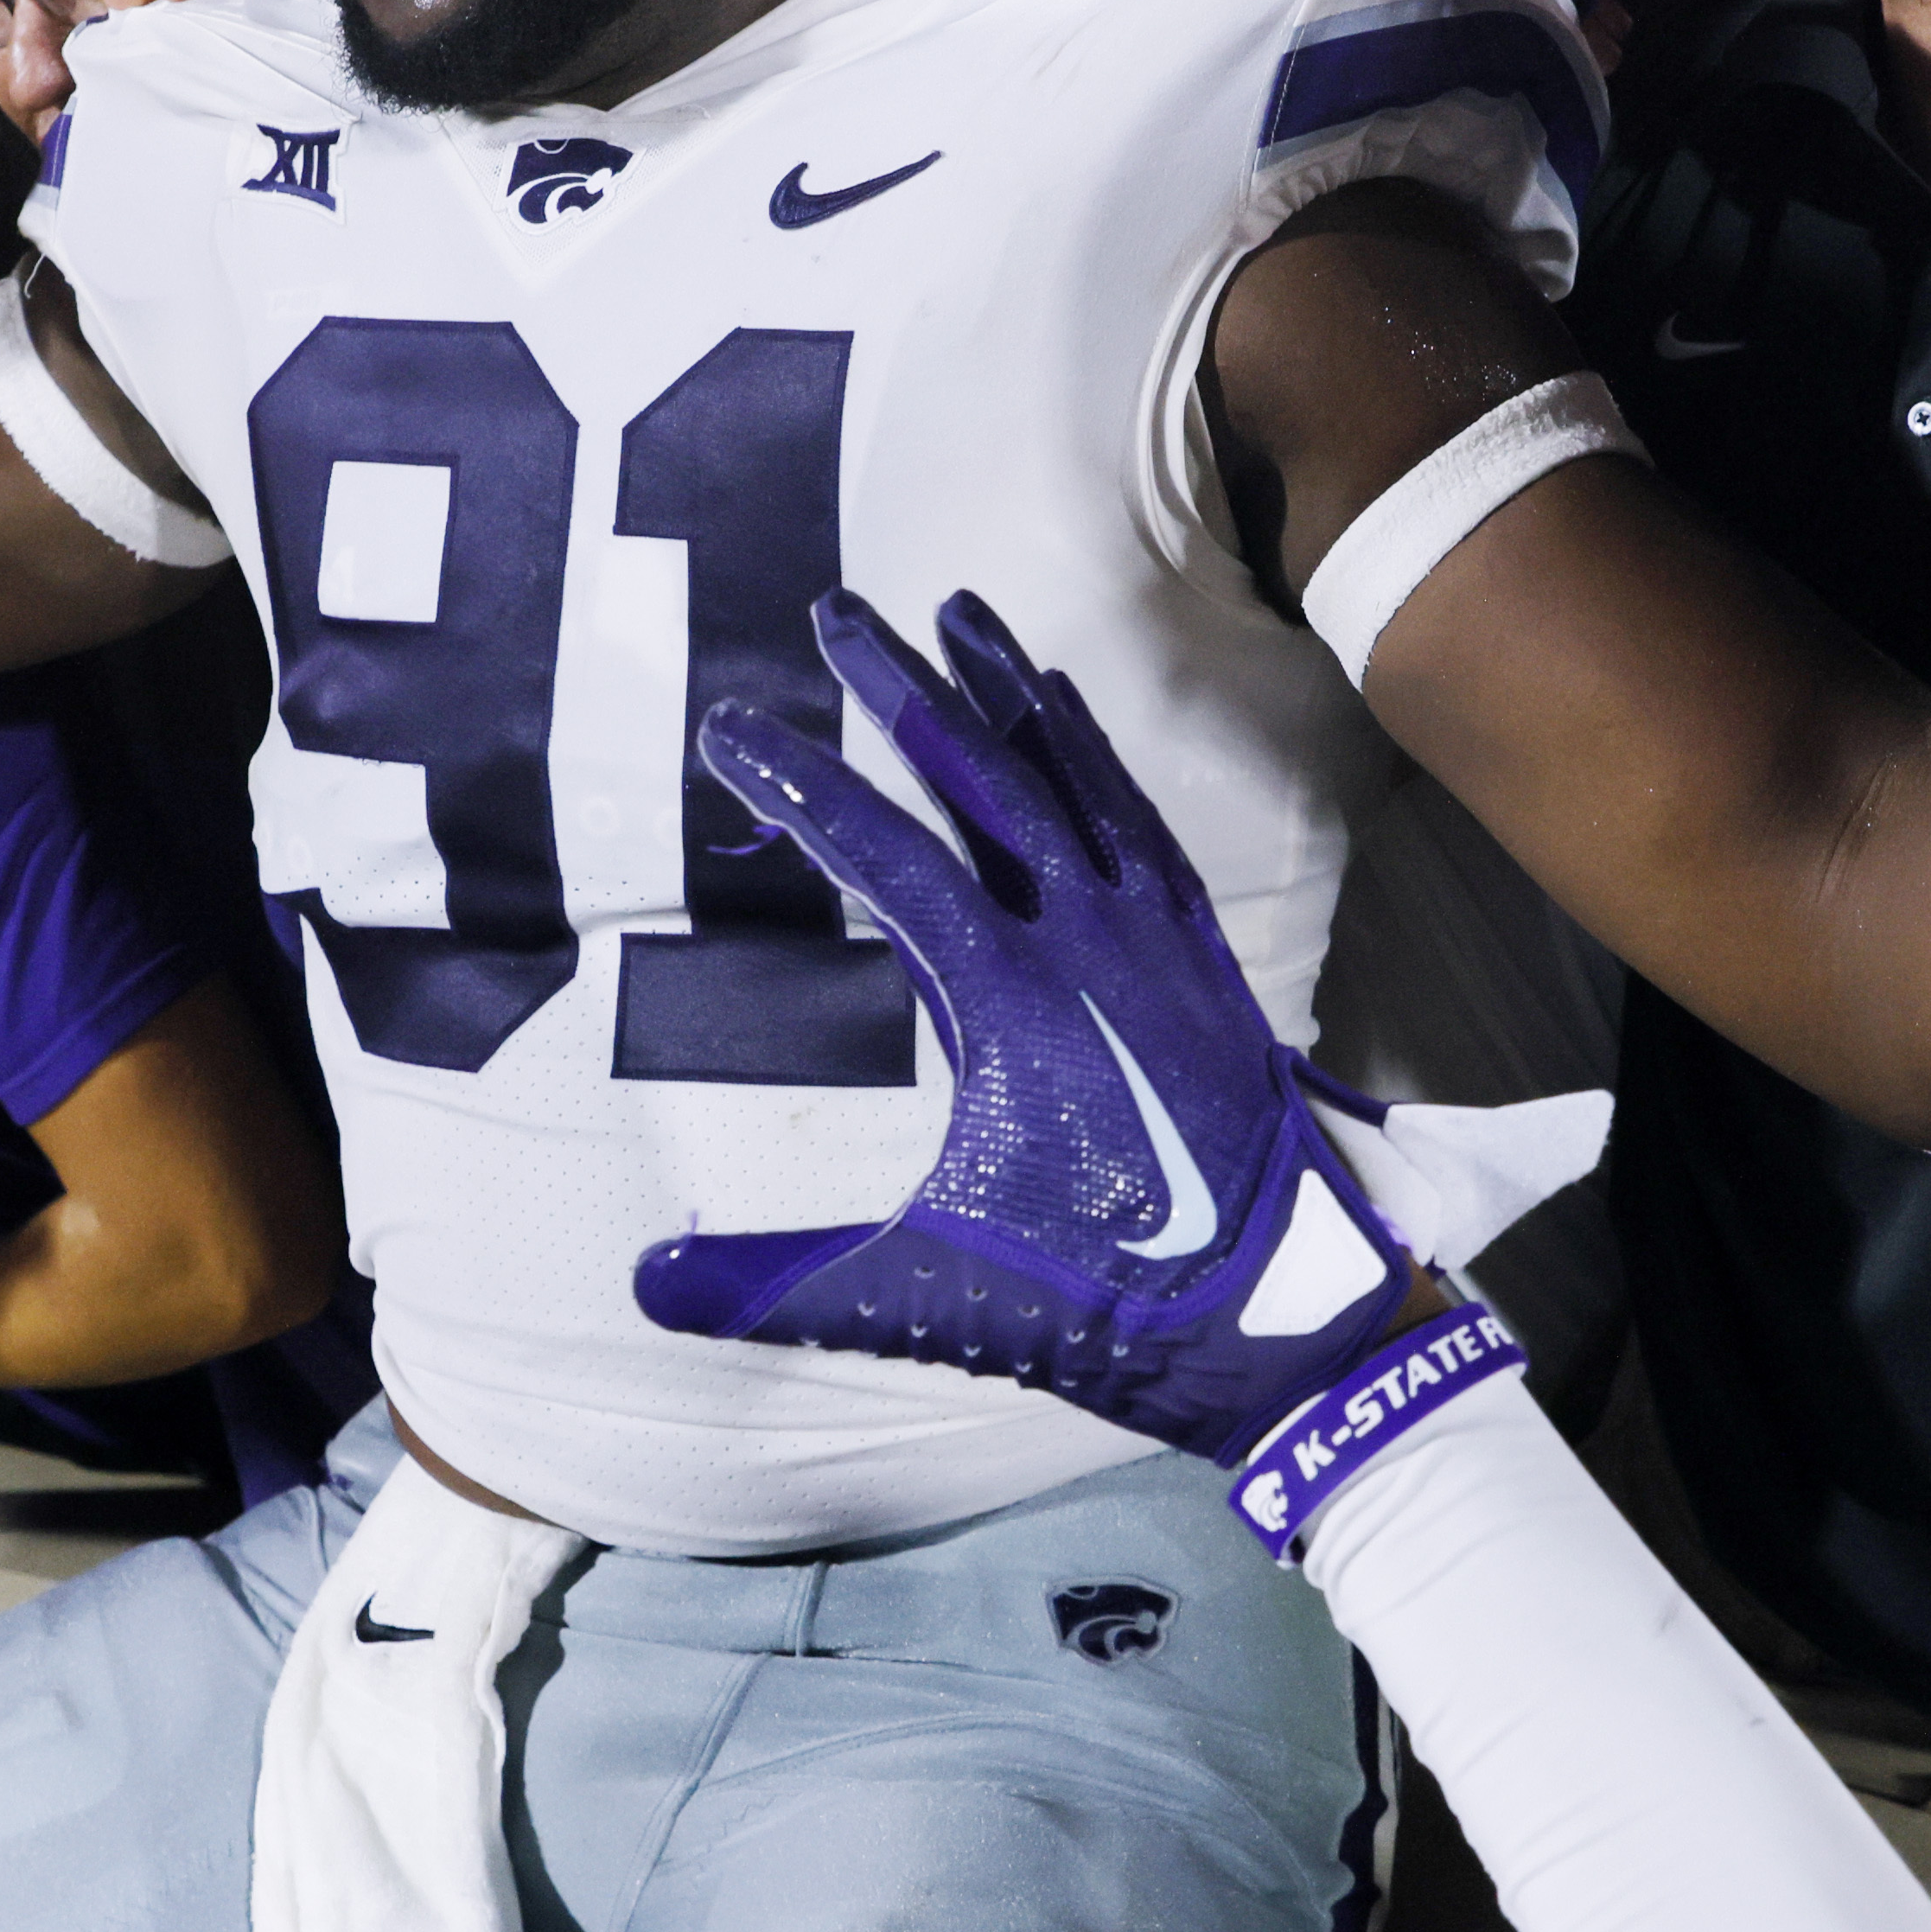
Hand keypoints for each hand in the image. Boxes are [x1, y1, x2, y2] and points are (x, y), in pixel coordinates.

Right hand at [636, 590, 1511, 1531]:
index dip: (802, 789)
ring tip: (960, 615)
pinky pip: (1139, 821)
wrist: (1282, 1318)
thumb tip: (648, 1283)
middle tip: (840, 613)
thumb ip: (782, 1288)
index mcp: (1011, 1001)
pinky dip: (1096, 755)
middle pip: (983, 779)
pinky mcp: (1199, 955)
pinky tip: (1067, 715)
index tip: (732, 728)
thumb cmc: (1109, 1304)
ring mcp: (1153, 939)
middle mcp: (1087, 942)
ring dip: (1009, 694)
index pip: (885, 861)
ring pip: (1074, 780)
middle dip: (904, 688)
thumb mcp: (931, 1299)